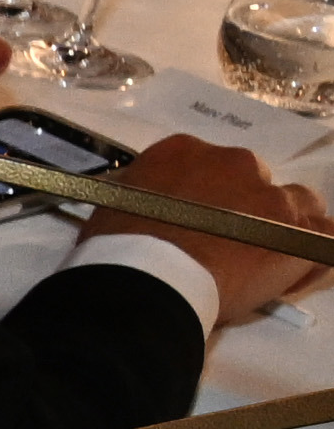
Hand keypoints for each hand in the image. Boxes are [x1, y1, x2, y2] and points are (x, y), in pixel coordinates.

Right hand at [98, 132, 333, 321]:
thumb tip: (145, 201)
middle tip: (223, 244)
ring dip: (282, 225)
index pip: (207, 165)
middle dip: (244, 207)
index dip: (206, 194)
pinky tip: (299, 265)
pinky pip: (324, 234)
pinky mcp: (297, 231)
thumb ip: (142, 195)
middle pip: (253, 180)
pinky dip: (315, 247)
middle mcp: (234, 162)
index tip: (195, 220)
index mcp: (184, 151)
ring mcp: (270, 196)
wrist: (146, 278)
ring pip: (296, 204)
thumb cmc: (117, 247)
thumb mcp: (115, 205)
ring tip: (263, 257)